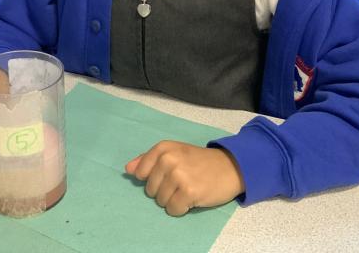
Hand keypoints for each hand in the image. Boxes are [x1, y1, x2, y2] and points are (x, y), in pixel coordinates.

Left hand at [125, 141, 245, 215]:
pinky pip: (172, 209)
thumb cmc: (199, 161)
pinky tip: (191, 199)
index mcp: (163, 148)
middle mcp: (169, 159)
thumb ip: (148, 159)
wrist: (230, 167)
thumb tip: (128, 169)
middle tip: (181, 182)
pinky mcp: (189, 192)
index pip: (140, 172)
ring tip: (187, 189)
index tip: (167, 174)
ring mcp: (179, 176)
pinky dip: (180, 208)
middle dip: (163, 190)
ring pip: (160, 201)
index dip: (152, 178)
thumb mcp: (173, 152)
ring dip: (173, 200)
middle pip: (150, 189)